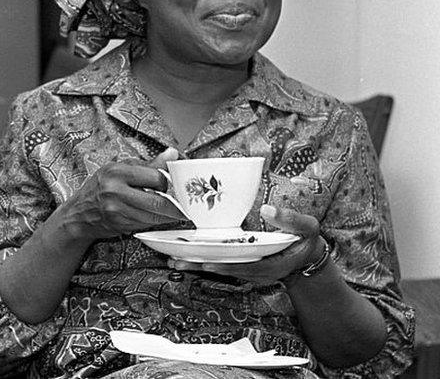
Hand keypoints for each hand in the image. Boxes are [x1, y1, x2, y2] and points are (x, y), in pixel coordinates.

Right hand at [54, 148, 185, 241]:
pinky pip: (146, 225)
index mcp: (117, 172)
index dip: (168, 182)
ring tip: (173, 211)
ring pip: (154, 216)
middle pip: (158, 201)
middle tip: (182, 205)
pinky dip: (155, 222)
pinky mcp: (120, 225)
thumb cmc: (100, 187)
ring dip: (167, 216)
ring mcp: (117, 210)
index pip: (155, 177)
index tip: (173, 185)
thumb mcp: (119, 168)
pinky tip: (156, 217)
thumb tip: (172, 153)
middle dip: (174, 205)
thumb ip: (148, 164)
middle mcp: (115, 191)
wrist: (79, 213)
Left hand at [168, 204, 325, 282]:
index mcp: (273, 264)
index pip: (246, 267)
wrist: (307, 255)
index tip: (208, 263)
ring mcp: (249, 271)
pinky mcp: (243, 266)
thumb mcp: (308, 228)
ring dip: (198, 266)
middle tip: (177, 262)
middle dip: (202, 267)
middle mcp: (257, 271)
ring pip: (220, 269)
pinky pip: (222, 265)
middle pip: (226, 270)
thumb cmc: (307, 239)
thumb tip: (267, 209)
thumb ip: (291, 219)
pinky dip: (204, 262)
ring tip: (174, 262)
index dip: (227, 266)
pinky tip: (186, 258)